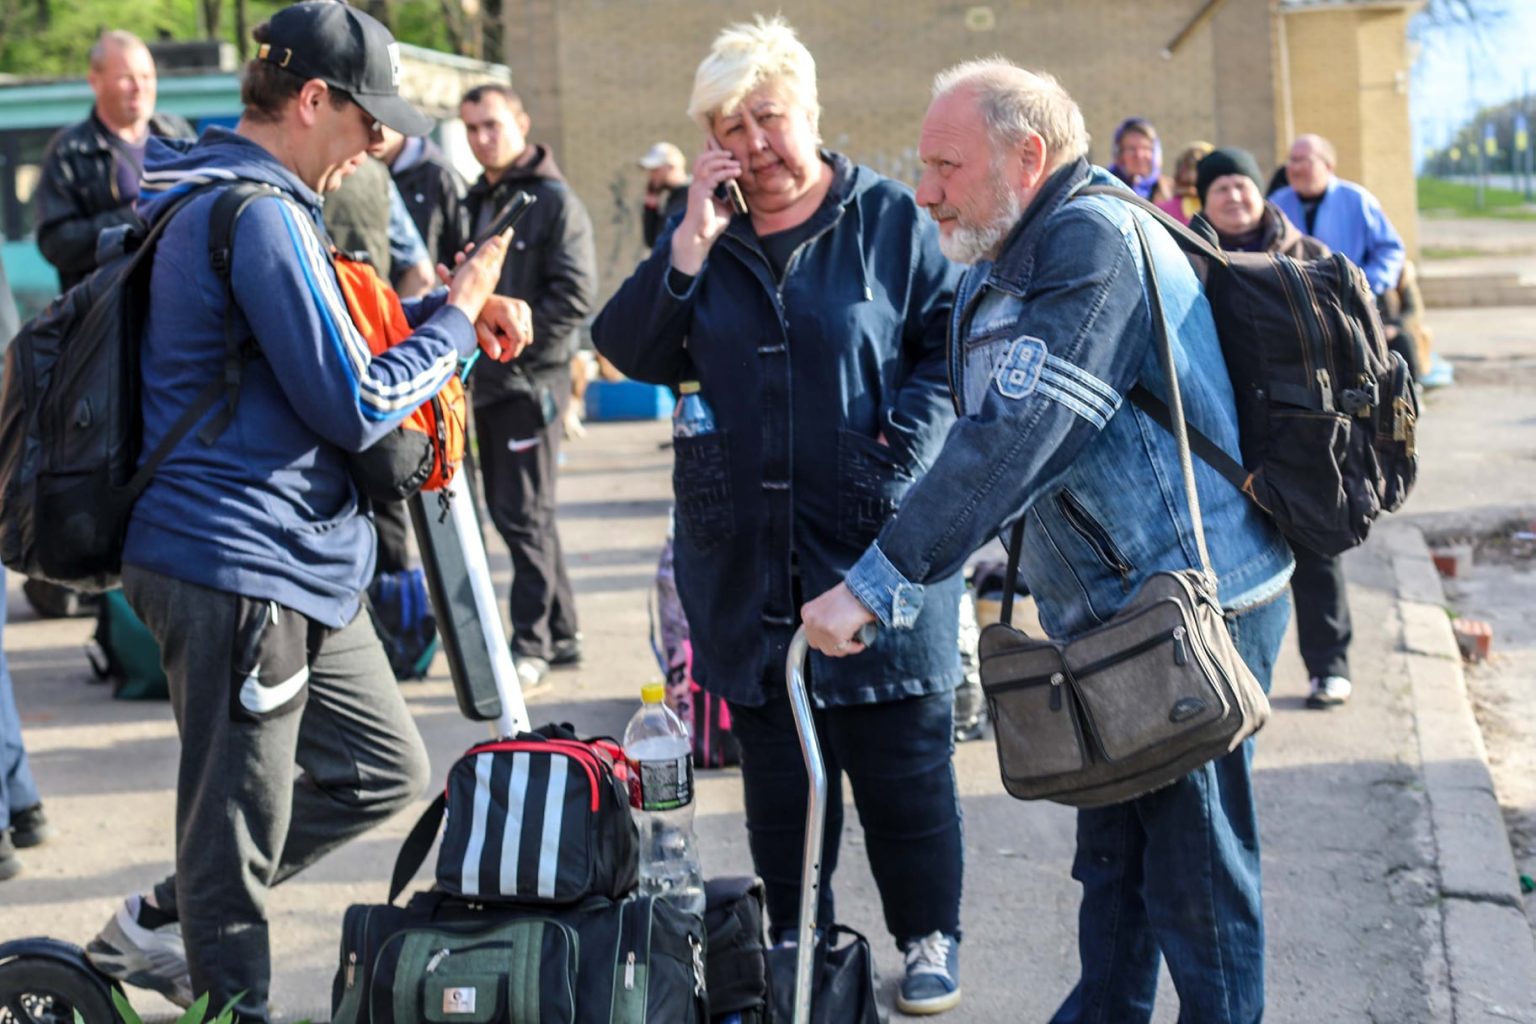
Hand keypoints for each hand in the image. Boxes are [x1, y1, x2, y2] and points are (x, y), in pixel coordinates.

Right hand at [446, 233, 509, 322]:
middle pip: (484, 259)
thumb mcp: (477, 267)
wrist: (457, 315)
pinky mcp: (466, 292)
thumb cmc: (467, 290)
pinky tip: (442, 269)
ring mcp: (476, 286)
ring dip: (462, 261)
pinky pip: (459, 278)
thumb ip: (487, 253)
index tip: (509, 230)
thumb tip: (499, 240)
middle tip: (471, 245)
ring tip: (457, 257)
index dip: (503, 240)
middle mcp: (486, 278)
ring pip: (470, 267)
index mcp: (492, 271)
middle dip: (477, 249)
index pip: (500, 251)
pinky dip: (451, 273)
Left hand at [475, 295, 531, 362]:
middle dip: (510, 345)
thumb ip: (487, 342)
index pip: (519, 338)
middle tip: (494, 339)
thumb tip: (496, 356)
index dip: (512, 352)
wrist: (479, 300)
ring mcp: (524, 307)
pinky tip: (504, 329)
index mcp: (507, 311)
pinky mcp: (525, 309)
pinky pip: (526, 332)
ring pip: (527, 337)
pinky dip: (516, 335)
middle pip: (524, 339)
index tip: (501, 359)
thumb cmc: (477, 316)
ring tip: (499, 332)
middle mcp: (519, 307)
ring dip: (513, 340)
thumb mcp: (478, 330)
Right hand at [669, 140, 742, 275]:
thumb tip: (741, 190)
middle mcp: (696, 184)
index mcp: (699, 185)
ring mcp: (697, 187)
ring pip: (707, 165)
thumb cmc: (711, 224)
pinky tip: (737, 173)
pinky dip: (726, 172)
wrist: (700, 237)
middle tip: (732, 155)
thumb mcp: (725, 207)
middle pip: (703, 159)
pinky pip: (714, 176)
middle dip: (718, 154)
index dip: (714, 156)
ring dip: (723, 162)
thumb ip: (730, 197)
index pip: (703, 164)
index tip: (729, 156)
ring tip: (736, 164)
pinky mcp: (701, 193)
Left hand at [801, 583, 875, 657]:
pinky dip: (855, 647)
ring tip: (854, 639)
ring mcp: (821, 629)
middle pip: (818, 645)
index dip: (824, 638)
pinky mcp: (834, 636)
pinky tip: (860, 642)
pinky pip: (844, 649)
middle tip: (846, 640)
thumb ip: (824, 618)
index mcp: (807, 612)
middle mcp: (810, 620)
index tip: (834, 639)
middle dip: (833, 644)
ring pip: (831, 650)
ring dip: (844, 647)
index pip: (810, 634)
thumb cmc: (852, 595)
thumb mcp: (829, 604)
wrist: (864, 590)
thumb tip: (828, 632)